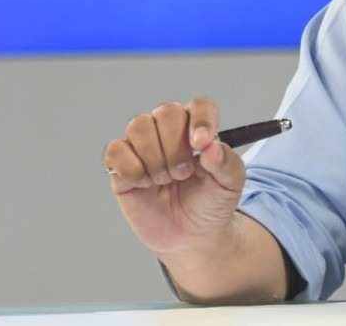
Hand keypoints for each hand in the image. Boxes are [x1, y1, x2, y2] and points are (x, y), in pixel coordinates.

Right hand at [103, 98, 244, 255]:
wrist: (191, 238)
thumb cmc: (211, 204)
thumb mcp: (230, 185)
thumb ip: (225, 162)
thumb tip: (211, 146)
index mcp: (198, 128)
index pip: (199, 106)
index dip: (200, 120)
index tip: (200, 144)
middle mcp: (168, 131)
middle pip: (166, 112)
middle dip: (176, 147)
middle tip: (183, 173)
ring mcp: (143, 146)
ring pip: (138, 126)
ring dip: (155, 158)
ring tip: (165, 180)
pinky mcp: (120, 165)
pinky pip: (115, 151)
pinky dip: (131, 169)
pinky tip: (145, 184)